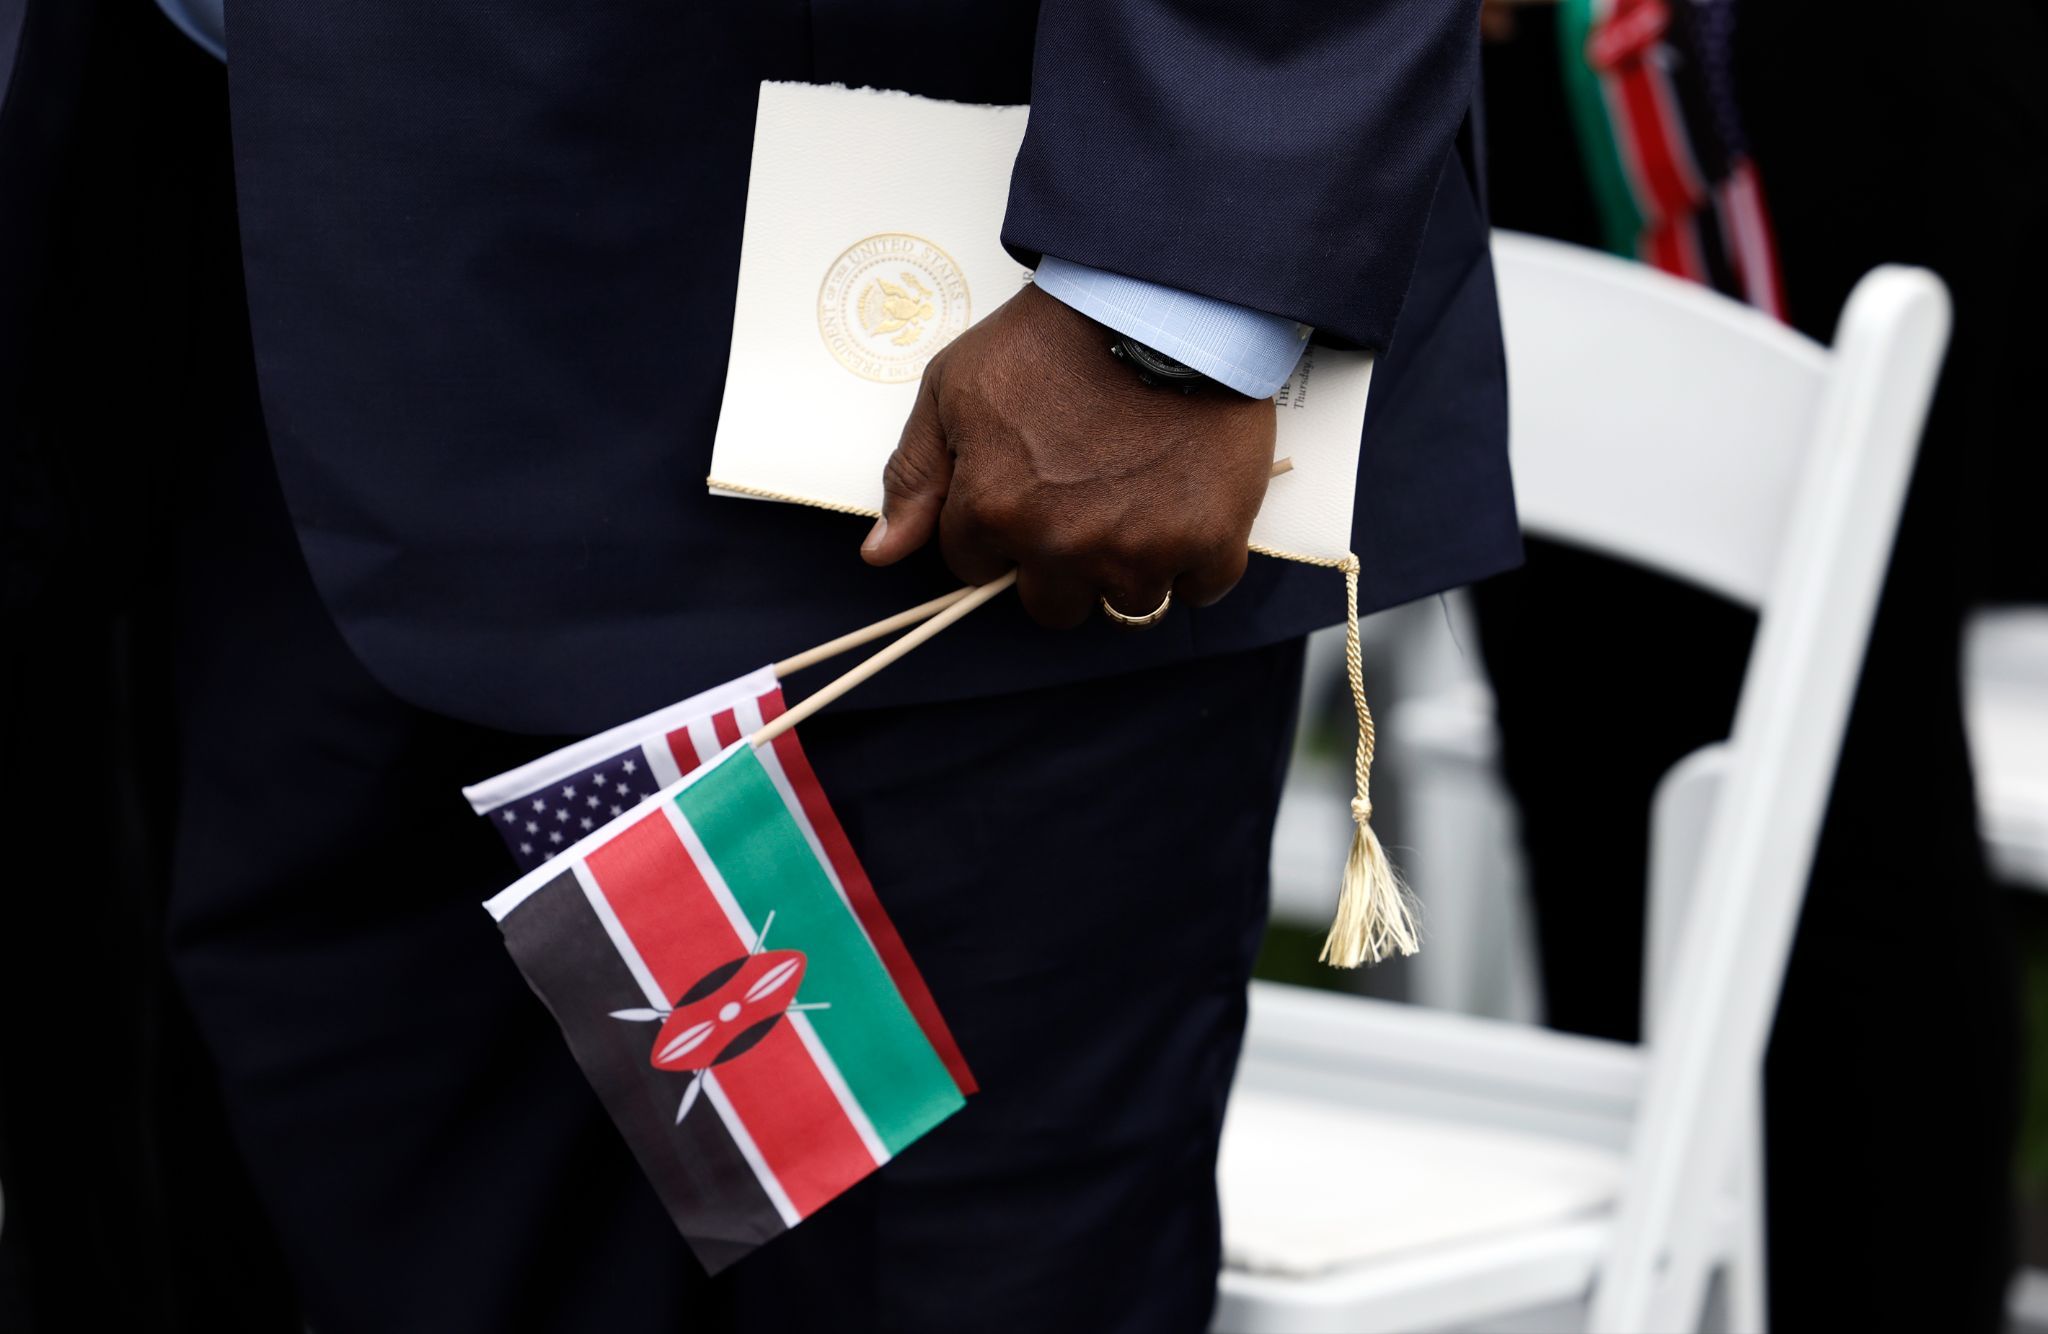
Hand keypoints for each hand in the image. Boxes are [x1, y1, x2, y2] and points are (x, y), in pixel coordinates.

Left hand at [859, 283, 1276, 627]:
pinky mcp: (1211, 540)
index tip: (1025, 489)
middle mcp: (1065, 545)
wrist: (1162, 299)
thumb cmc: (1053, 336)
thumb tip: (881, 555)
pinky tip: (1189, 505)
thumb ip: (914, 475)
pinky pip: (1202, 588)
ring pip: (1127, 605)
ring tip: (1140, 499)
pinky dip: (1198, 559)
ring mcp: (1142, 550)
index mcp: (996, 512)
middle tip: (1084, 501)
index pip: (976, 567)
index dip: (995, 528)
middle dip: (1057, 565)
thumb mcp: (954, 387)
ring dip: (1128, 566)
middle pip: (1051, 606)